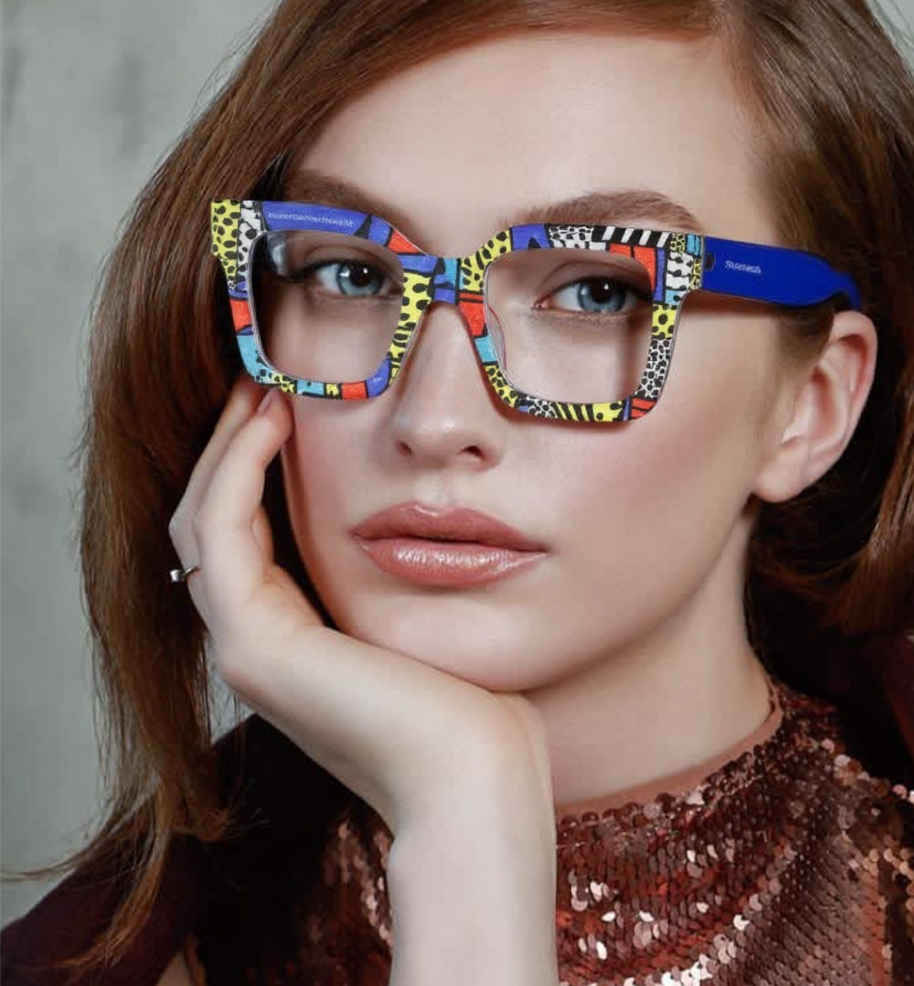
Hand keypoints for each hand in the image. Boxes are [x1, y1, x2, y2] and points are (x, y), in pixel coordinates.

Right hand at [167, 378, 553, 838]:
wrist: (474, 773)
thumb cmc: (473, 699)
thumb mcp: (422, 614)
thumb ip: (394, 570)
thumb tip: (416, 507)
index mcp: (294, 637)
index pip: (247, 535)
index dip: (257, 465)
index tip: (289, 399)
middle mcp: (256, 643)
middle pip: (214, 521)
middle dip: (235, 445)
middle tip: (263, 377)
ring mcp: (244, 648)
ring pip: (203, 520)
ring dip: (229, 445)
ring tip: (265, 385)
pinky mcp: (251, 645)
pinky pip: (219, 532)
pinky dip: (237, 468)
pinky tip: (274, 420)